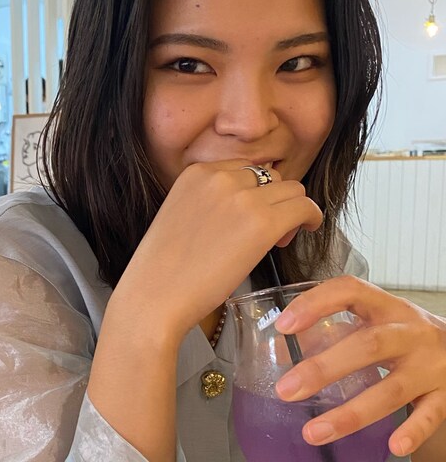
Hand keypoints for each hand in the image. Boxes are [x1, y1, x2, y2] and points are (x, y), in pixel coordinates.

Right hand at [112, 160, 322, 339]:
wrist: (155, 296)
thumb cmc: (164, 268)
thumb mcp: (181, 214)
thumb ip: (210, 201)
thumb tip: (245, 207)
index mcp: (197, 172)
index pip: (244, 169)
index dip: (254, 193)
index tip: (250, 218)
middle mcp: (220, 177)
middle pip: (270, 177)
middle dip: (274, 201)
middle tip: (268, 233)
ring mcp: (242, 197)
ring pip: (292, 189)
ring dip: (292, 210)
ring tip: (278, 238)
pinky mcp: (262, 222)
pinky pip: (304, 207)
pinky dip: (311, 218)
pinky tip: (306, 230)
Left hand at [274, 276, 445, 456]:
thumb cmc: (400, 330)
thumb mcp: (371, 319)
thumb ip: (331, 331)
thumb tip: (279, 352)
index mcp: (384, 305)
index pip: (348, 291)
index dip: (314, 304)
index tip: (283, 325)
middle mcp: (408, 331)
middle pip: (367, 346)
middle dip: (324, 369)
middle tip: (287, 389)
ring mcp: (429, 364)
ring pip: (391, 389)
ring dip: (350, 413)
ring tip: (314, 431)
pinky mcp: (445, 394)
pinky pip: (429, 415)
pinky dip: (412, 431)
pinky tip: (392, 446)